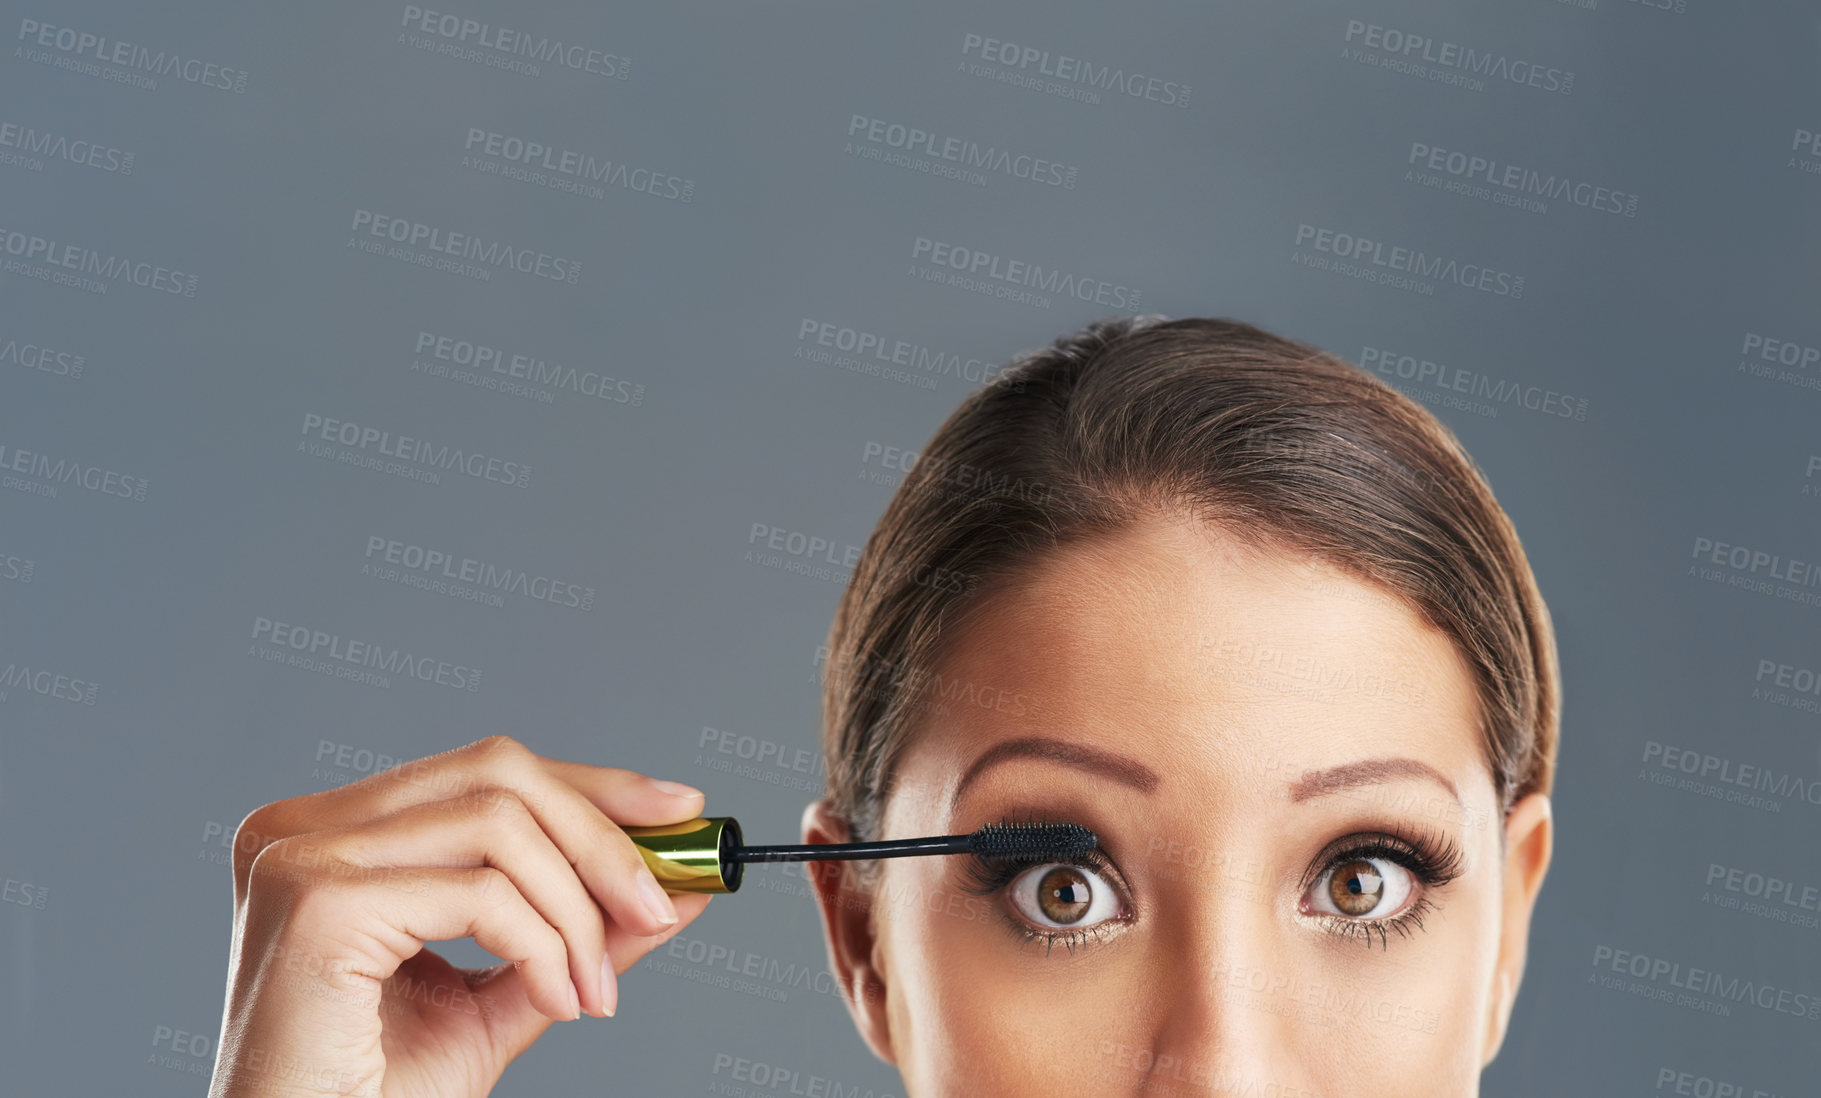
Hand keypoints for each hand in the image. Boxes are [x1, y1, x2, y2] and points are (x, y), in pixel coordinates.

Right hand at [207, 735, 712, 1097]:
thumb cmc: (376, 1095)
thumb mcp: (504, 996)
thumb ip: (579, 933)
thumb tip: (680, 887)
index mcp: (332, 832)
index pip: (485, 770)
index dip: (592, 784)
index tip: (678, 812)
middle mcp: (303, 826)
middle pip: (498, 774)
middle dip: (601, 838)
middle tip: (660, 909)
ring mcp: (302, 857)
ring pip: (500, 826)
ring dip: (576, 912)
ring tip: (592, 993)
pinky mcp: (318, 904)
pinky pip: (482, 895)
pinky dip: (543, 948)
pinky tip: (557, 1005)